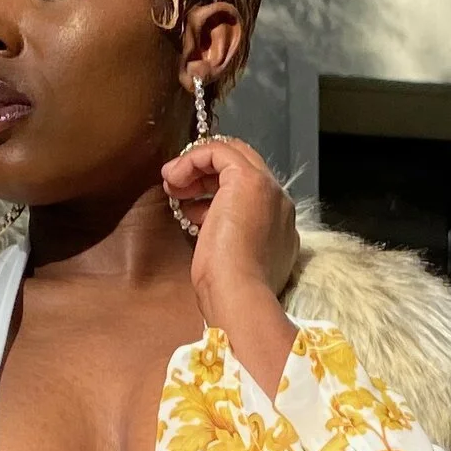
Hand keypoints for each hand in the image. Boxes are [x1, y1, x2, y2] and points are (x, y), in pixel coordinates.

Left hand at [163, 136, 301, 360]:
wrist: (240, 298)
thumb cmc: (230, 292)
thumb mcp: (229, 259)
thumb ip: (227, 235)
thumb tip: (205, 220)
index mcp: (279, 227)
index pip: (249, 191)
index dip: (214, 191)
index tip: (189, 205)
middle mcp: (280, 203)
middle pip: (243, 166)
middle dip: (205, 173)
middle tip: (176, 187)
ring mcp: (268, 189)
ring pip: (232, 155)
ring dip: (196, 165)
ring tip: (170, 184)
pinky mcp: (249, 180)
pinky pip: (218, 151)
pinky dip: (192, 158)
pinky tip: (173, 177)